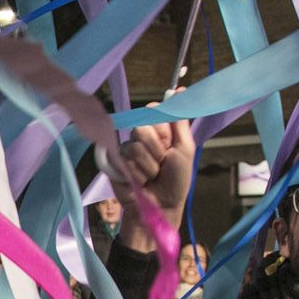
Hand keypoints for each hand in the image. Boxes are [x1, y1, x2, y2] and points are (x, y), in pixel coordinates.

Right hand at [111, 92, 193, 251]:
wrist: (160, 208)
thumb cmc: (176, 182)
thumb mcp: (185, 149)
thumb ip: (180, 121)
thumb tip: (179, 90)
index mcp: (159, 130)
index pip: (153, 109)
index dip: (162, 128)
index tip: (169, 144)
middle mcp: (141, 137)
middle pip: (142, 126)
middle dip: (156, 148)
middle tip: (162, 163)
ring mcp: (126, 149)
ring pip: (134, 145)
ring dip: (148, 165)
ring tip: (151, 176)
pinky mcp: (114, 162)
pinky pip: (124, 158)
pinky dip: (136, 173)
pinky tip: (139, 182)